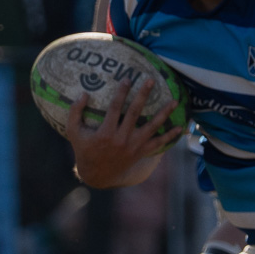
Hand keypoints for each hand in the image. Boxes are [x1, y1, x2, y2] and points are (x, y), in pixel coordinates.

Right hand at [64, 79, 179, 187]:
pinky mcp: (141, 153)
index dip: (121, 92)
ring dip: (164, 114)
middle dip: (143, 95)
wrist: (98, 175)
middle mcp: (121, 139)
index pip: (115, 107)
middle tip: (151, 81)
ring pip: (152, 127)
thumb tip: (83, 94)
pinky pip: (159, 144)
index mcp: (105, 133)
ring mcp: (133, 146)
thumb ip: (75, 112)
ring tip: (175, 101)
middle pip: (135, 113)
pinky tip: (181, 127)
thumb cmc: (85, 149)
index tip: (128, 78)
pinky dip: (170, 136)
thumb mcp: (74, 132)